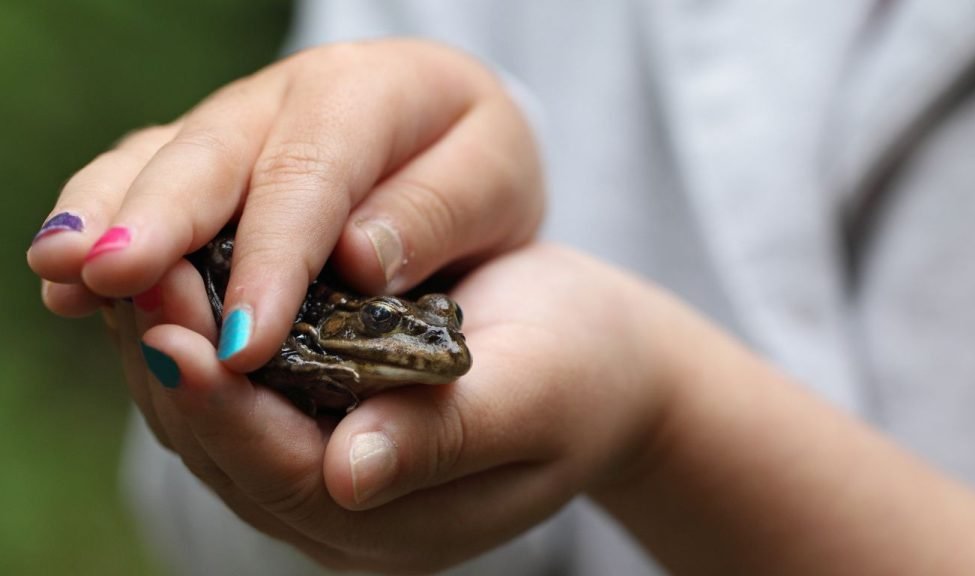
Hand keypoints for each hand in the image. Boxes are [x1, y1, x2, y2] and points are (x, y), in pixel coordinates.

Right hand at [28, 38, 541, 363]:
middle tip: (113, 281)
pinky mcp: (207, 159)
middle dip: (160, 222)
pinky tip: (66, 276)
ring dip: (103, 217)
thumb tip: (360, 260)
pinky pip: (142, 178)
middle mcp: (286, 100)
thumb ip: (439, 210)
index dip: (274, 258)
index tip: (245, 341)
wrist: (451, 129)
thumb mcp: (493, 175)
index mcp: (367, 93)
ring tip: (61, 275)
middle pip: (211, 155)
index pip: (312, 176)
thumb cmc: (476, 160)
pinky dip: (98, 221)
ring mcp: (236, 124)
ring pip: (157, 160)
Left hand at [115, 243, 675, 571]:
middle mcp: (351, 509)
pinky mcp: (322, 419)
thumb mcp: (537, 395)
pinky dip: (206, 335)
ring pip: (219, 426)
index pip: (286, 477)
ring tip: (142, 268)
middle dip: (177, 371)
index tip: (175, 328)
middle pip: (232, 456)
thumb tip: (349, 476)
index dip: (224, 409)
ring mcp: (330, 470)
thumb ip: (446, 440)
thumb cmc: (585, 369)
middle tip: (135, 276)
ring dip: (175, 351)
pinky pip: (240, 390)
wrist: (600, 357)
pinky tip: (185, 275)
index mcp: (407, 521)